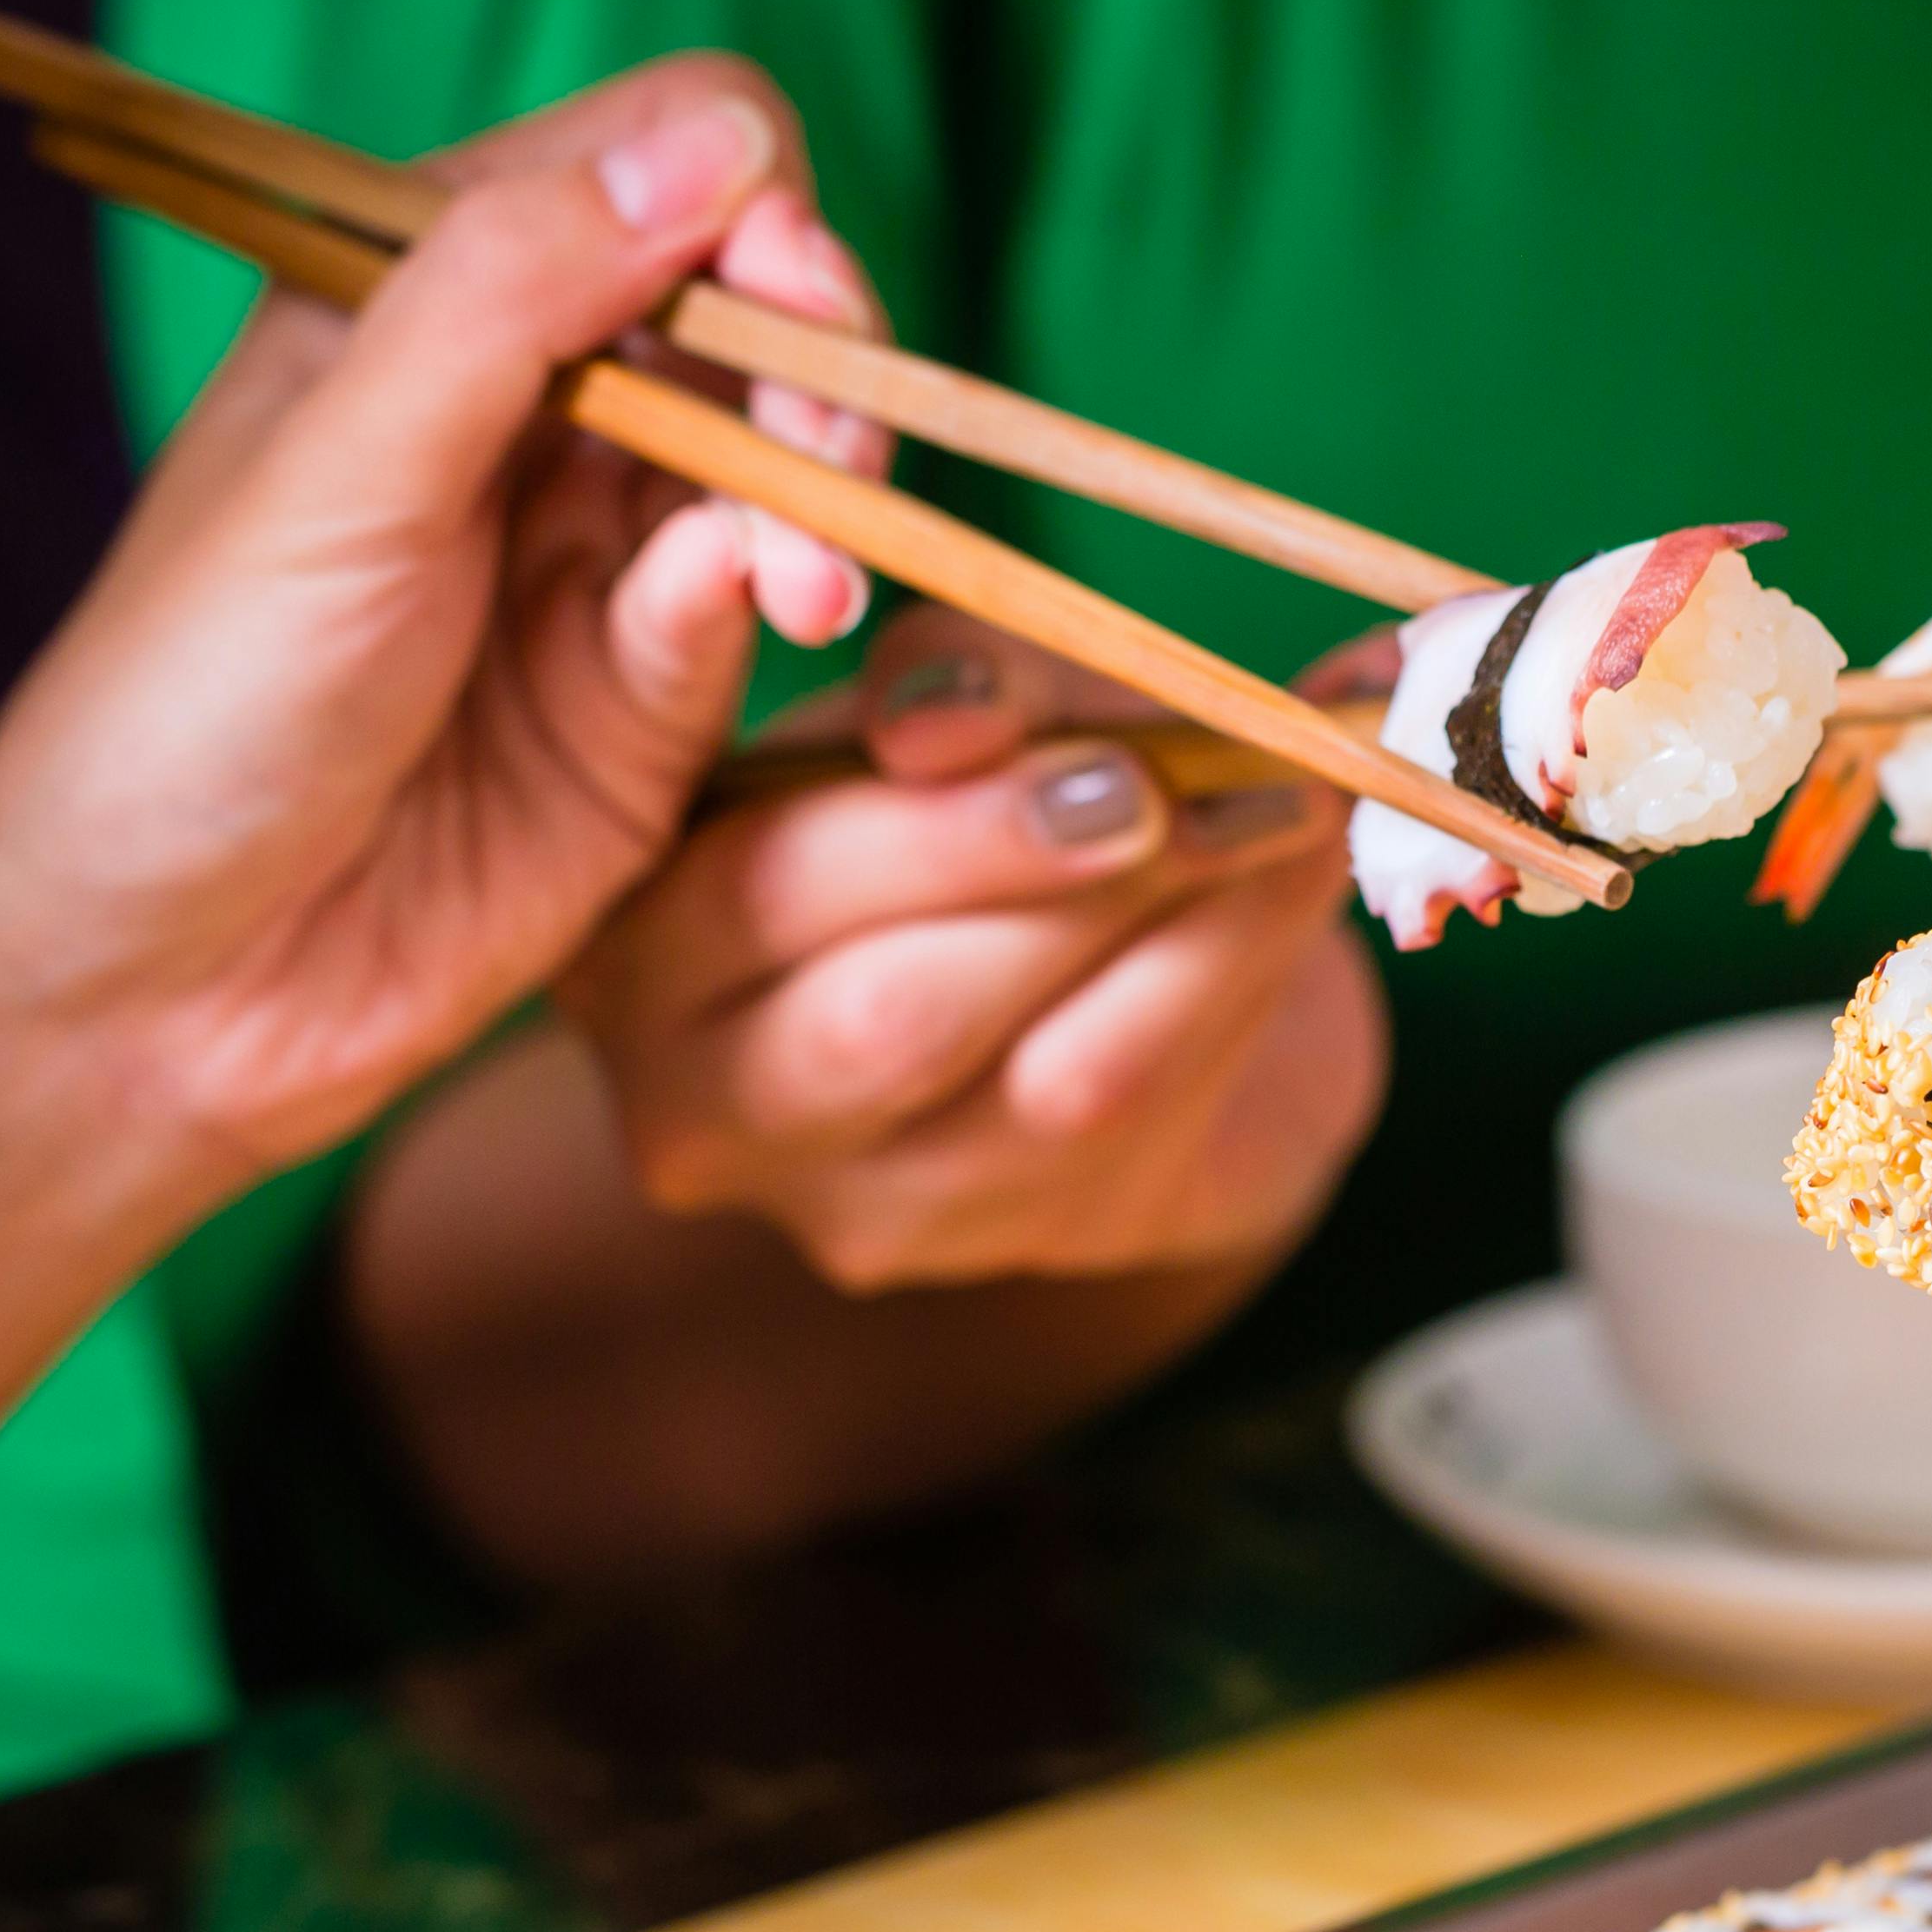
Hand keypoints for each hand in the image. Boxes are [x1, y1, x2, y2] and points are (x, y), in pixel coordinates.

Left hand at [0, 53, 882, 1189]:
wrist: (163, 991)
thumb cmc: (191, 708)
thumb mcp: (339, 469)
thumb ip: (515, 292)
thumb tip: (724, 142)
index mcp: (428, 298)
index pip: (656, 162)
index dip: (743, 202)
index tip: (775, 286)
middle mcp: (531, 408)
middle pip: (761, 303)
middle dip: (821, 358)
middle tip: (823, 455)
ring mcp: (599, 556)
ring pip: (791, 455)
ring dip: (827, 492)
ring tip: (806, 579)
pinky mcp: (650, 704)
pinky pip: (756, 607)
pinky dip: (775, 597)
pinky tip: (762, 624)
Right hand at [555, 609, 1387, 1289]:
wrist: (1116, 972)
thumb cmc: (996, 804)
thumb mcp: (960, 704)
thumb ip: (959, 685)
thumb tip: (952, 719)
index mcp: (639, 928)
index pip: (755, 880)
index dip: (939, 815)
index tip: (1095, 742)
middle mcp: (697, 1094)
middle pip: (883, 1013)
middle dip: (1052, 884)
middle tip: (1186, 784)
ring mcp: (839, 1200)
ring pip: (1029, 1084)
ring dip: (1184, 934)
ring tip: (1282, 812)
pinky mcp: (989, 1245)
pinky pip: (1132, 1117)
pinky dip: (1229, 983)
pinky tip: (1292, 892)